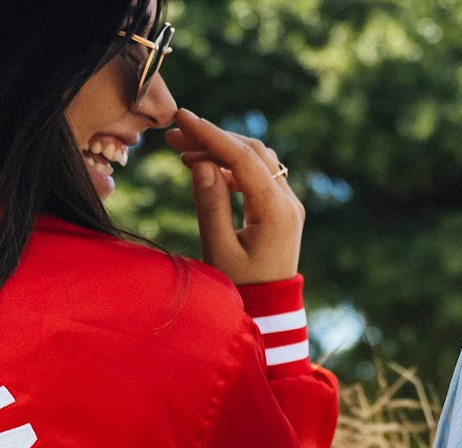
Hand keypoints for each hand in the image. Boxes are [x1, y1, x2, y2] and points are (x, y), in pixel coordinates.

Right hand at [164, 109, 303, 285]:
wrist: (268, 315)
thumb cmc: (240, 290)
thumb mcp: (218, 252)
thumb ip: (210, 205)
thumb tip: (201, 162)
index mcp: (276, 212)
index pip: (242, 159)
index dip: (210, 135)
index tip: (181, 118)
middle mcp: (289, 202)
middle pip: (252, 152)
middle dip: (212, 138)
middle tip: (173, 136)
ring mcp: (288, 204)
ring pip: (256, 159)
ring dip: (221, 150)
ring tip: (183, 152)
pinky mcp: (281, 209)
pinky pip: (258, 175)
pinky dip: (230, 166)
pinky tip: (204, 169)